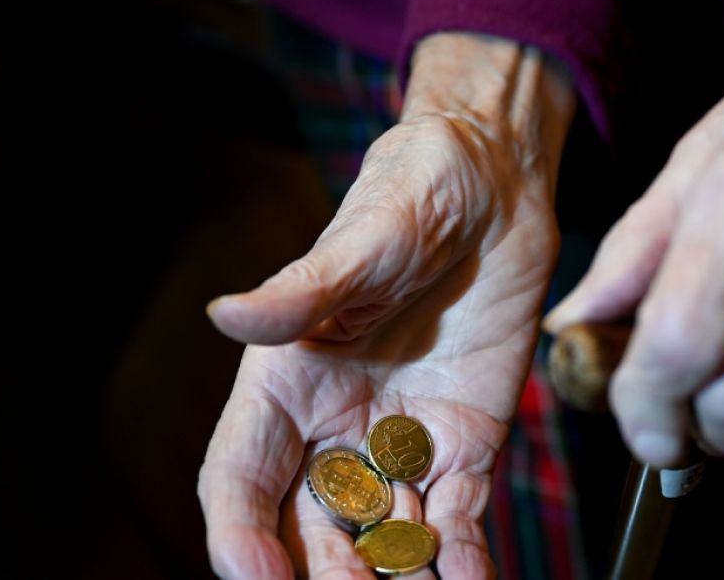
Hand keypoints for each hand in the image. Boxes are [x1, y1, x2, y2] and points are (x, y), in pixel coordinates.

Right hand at [199, 33, 573, 577]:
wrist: (496, 183)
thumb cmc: (412, 194)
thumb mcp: (360, 241)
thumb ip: (301, 292)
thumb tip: (227, 314)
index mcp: (289, 380)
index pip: (242, 477)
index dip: (241, 536)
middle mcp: (339, 421)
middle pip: (311, 523)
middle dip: (324, 574)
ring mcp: (404, 436)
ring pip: (383, 531)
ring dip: (392, 574)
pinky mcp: (468, 437)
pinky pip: (459, 513)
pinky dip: (461, 555)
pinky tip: (469, 578)